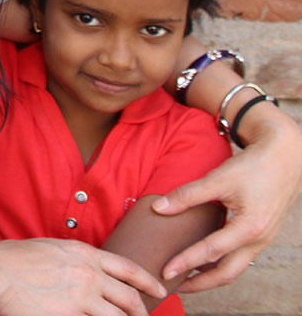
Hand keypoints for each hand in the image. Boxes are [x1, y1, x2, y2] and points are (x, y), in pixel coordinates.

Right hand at [0, 237, 162, 315]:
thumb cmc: (12, 258)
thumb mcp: (51, 248)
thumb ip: (74, 260)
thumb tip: (87, 271)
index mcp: (84, 253)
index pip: (129, 268)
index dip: (148, 282)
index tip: (159, 291)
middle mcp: (89, 274)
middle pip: (129, 299)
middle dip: (140, 313)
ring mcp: (81, 297)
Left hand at [153, 105, 301, 291]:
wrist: (285, 158)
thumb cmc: (253, 167)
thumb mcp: (218, 179)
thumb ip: (187, 195)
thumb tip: (158, 208)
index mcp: (249, 228)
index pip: (211, 252)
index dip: (186, 263)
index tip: (165, 271)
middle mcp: (258, 240)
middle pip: (227, 274)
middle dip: (200, 284)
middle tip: (172, 286)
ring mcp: (262, 240)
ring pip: (235, 268)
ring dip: (210, 276)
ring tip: (184, 277)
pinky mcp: (260, 235)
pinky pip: (240, 257)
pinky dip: (220, 263)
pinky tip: (203, 260)